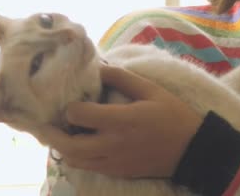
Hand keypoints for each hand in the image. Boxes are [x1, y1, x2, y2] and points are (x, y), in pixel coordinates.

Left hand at [37, 64, 202, 177]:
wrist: (192, 149)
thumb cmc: (173, 115)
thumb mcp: (151, 90)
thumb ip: (121, 78)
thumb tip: (97, 67)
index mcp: (120, 120)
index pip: (77, 115)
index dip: (69, 106)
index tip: (73, 99)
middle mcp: (111, 144)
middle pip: (66, 144)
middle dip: (52, 132)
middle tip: (47, 121)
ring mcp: (113, 162)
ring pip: (73, 159)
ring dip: (63, 146)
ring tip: (65, 131)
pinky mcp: (118, 172)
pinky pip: (87, 167)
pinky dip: (78, 157)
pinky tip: (83, 145)